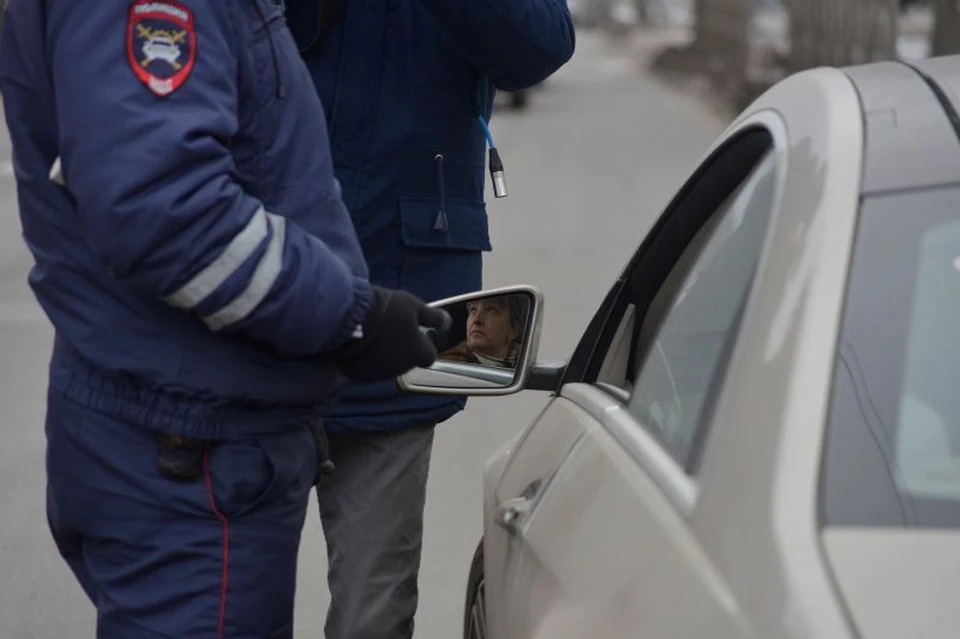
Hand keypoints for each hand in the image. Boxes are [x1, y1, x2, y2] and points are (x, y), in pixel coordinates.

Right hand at [329, 286, 451, 382]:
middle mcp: (401, 369)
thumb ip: (433, 317)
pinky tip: (359, 344)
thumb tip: (448, 323)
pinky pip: (366, 368)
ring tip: (374, 335)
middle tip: (392, 330)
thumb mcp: (414, 306)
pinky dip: (366, 360)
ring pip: (387, 366)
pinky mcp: (357, 375)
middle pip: (407, 362)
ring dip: (385, 355)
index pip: (429, 356)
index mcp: (418, 353)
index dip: (424, 345)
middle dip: (403, 350)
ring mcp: (378, 374)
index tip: (416, 333)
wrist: (348, 319)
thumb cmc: (386, 310)